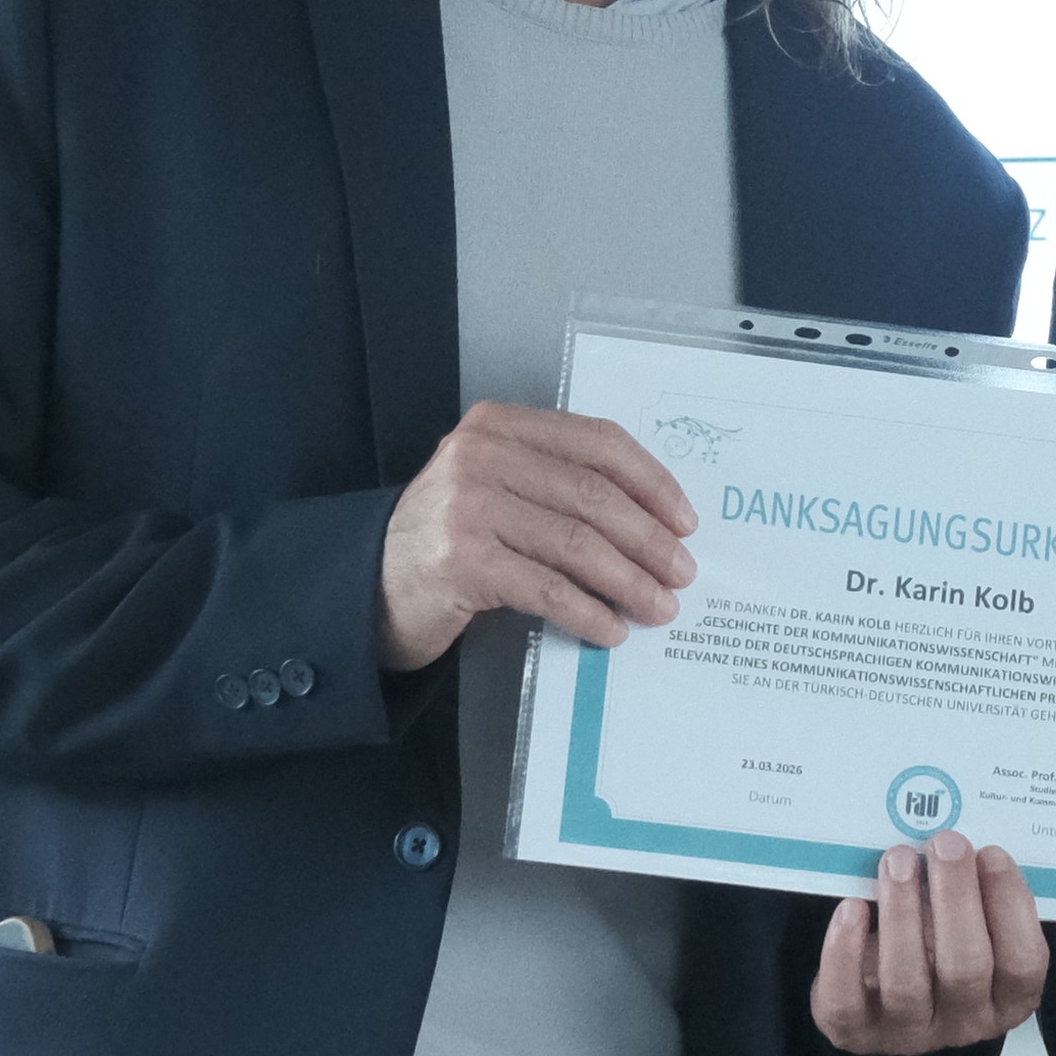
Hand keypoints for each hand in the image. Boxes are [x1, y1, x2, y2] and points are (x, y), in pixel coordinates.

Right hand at [376, 403, 697, 669]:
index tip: (686, 520)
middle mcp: (480, 455)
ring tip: (660, 607)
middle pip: (592, 494)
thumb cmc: (452, 539)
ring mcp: (467, 506)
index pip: (596, 441)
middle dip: (649, 538)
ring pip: (576, 543)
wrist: (370, 585)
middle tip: (683, 572)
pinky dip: (588, 611)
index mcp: (499, 424)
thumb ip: (559, 486)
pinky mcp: (461, 561)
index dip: (651, 481)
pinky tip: (612, 630)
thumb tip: (656, 526)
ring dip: (629, 581)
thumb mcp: (500, 489)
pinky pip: (546, 588)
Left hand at [811, 834, 1051, 1055]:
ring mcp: (909, 1033)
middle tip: (945, 844)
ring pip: (905, 982)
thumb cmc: (940, 944)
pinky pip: (846, 1001)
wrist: (885, 993)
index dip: (1011, 907)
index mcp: (1008, 997)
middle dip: (955, 899)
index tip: (992, 853)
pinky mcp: (857, 1031)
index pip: (1024, 962)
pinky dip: (845, 952)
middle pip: (966, 968)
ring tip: (899, 860)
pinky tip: (852, 907)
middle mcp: (965, 1022)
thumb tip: (963, 842)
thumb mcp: (975, 925)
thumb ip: (980, 895)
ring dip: (902, 913)